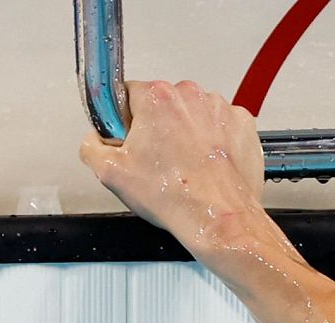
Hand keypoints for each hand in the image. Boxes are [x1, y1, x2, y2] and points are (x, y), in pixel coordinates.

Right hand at [79, 80, 266, 247]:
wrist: (219, 217)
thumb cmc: (175, 196)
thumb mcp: (110, 172)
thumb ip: (91, 146)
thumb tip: (94, 140)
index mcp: (157, 96)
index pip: (126, 94)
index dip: (124, 120)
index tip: (130, 139)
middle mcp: (192, 95)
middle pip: (163, 103)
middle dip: (157, 126)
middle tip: (158, 159)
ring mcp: (221, 109)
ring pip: (193, 114)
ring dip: (187, 132)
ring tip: (185, 165)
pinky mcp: (243, 125)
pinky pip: (220, 125)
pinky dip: (214, 140)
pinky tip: (207, 163)